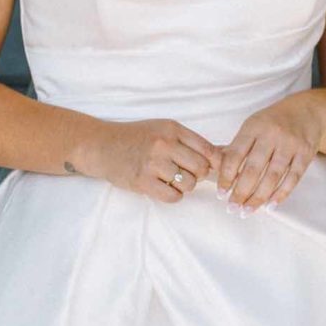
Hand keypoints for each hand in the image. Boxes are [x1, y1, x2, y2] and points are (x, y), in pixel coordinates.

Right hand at [77, 116, 218, 203]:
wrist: (102, 146)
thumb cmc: (136, 138)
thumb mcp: (163, 129)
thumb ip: (188, 141)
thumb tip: (222, 157)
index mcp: (172, 129)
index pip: (208, 150)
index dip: (214, 163)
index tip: (210, 168)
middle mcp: (164, 144)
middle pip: (201, 168)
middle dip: (198, 175)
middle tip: (186, 174)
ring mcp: (153, 163)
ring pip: (189, 184)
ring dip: (184, 186)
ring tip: (171, 180)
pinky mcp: (143, 181)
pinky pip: (173, 196)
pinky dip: (173, 195)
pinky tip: (163, 187)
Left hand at [215, 93, 322, 210]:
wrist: (308, 110)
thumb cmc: (273, 122)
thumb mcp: (253, 126)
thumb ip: (235, 146)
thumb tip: (212, 167)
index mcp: (253, 127)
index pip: (235, 155)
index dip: (226, 177)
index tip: (221, 194)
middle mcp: (271, 134)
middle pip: (253, 169)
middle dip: (241, 192)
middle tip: (232, 209)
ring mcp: (290, 144)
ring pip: (272, 177)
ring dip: (258, 198)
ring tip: (247, 211)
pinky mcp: (306, 153)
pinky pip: (293, 178)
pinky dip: (280, 194)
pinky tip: (270, 206)